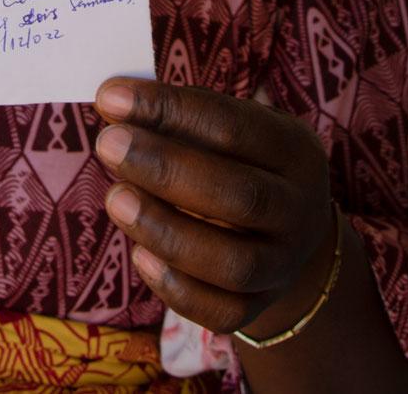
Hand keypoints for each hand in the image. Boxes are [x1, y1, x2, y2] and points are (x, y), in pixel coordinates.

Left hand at [93, 79, 336, 338]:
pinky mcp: (260, 306)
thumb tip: (112, 102)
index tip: (110, 97)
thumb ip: (182, 119)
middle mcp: (299, 209)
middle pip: (239, 196)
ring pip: (232, 262)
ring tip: (116, 198)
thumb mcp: (233, 131)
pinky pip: (221, 311)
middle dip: (167, 169)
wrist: (290, 235)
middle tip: (108, 144)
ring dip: (166, 230)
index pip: (234, 126)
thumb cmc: (243, 164)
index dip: (170, 110)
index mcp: (295, 150)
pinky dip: (176, 287)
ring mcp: (283, 264)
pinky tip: (139, 256)